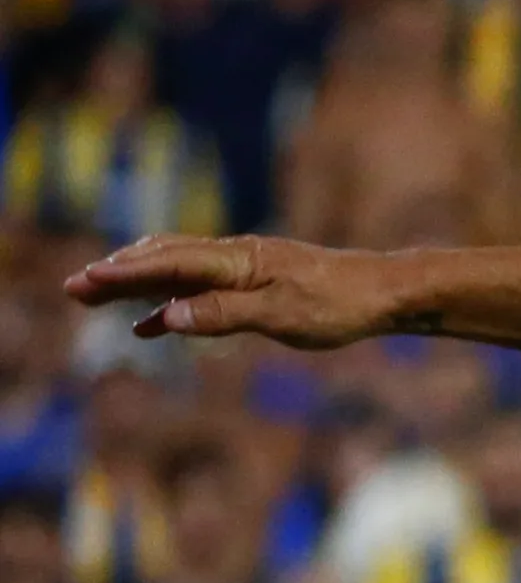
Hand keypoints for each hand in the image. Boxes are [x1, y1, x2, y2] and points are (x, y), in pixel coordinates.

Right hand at [67, 233, 403, 347]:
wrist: (386, 293)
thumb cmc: (339, 304)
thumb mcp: (282, 315)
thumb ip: (224, 314)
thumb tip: (169, 315)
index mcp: (237, 261)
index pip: (168, 263)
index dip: (125, 272)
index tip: (86, 278)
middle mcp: (234, 258)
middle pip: (163, 262)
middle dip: (117, 274)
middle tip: (73, 288)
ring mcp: (243, 269)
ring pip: (177, 272)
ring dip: (136, 284)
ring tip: (95, 296)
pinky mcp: (255, 284)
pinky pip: (201, 289)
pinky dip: (170, 304)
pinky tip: (151, 325)